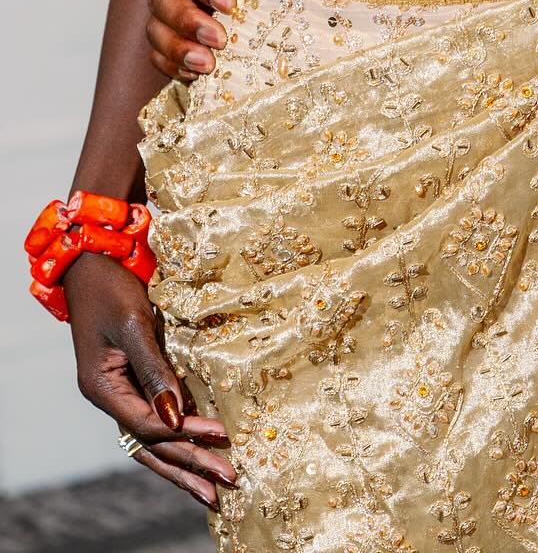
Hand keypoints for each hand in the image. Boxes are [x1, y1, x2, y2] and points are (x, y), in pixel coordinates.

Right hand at [67, 253, 233, 505]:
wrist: (96, 261)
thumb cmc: (113, 287)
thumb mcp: (134, 325)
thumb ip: (155, 370)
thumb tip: (176, 415)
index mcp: (103, 388)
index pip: (147, 425)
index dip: (184, 433)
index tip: (221, 436)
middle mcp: (110, 397)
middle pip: (151, 443)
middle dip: (188, 464)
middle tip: (226, 483)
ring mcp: (120, 392)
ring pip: (151, 441)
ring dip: (182, 463)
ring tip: (212, 491)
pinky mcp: (134, 380)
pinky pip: (154, 420)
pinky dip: (176, 439)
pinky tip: (197, 455)